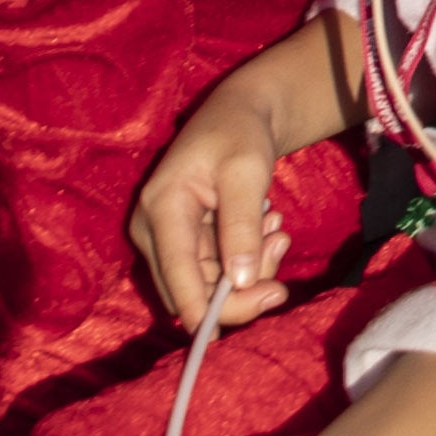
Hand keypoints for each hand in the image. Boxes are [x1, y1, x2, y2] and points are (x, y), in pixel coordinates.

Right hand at [125, 98, 299, 336]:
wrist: (239, 113)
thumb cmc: (240, 133)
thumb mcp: (247, 171)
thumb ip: (241, 224)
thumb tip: (239, 280)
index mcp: (161, 208)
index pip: (178, 274)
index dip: (205, 309)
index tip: (242, 322)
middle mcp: (153, 231)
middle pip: (191, 291)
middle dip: (243, 284)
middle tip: (282, 245)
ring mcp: (167, 242)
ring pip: (209, 288)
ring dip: (251, 271)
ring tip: (277, 228)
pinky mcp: (186, 247)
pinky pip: (217, 276)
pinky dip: (248, 263)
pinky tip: (268, 230)